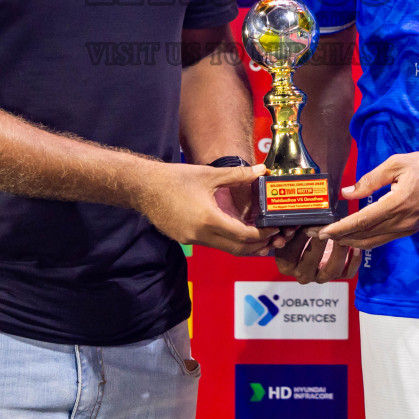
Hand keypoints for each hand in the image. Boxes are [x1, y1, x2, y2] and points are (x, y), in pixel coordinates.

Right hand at [137, 163, 279, 254]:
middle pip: (236, 249)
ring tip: (258, 236)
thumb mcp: (209, 174)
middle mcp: (200, 235)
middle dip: (257, 245)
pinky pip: (211, 244)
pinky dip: (226, 241)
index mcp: (208, 219)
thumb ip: (238, 175)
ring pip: (224, 248)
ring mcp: (191, 239)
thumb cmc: (175, 178)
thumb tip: (262, 169)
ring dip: (242, 245)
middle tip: (272, 237)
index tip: (274, 228)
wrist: (144, 187)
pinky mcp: (184, 239)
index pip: (243, 235)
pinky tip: (233, 230)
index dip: (261, 234)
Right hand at [274, 227, 359, 282]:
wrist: (313, 242)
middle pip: (310, 263)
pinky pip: (348, 273)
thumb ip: (289, 228)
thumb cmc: (298, 233)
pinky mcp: (337, 276)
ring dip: (338, 252)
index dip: (299, 238)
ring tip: (341, 237)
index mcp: (286, 265)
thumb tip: (292, 226)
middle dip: (318, 245)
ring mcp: (321, 277)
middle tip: (324, 230)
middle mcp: (302, 274)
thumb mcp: (290, 230)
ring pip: (331, 270)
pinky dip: (354, 261)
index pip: (290, 253)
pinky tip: (355, 247)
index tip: (307, 226)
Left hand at [318, 150, 418, 249]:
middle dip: (339, 238)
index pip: (362, 221)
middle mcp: (403, 222)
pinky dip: (366, 240)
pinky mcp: (411, 229)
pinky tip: (355, 235)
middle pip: (365, 236)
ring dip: (351, 242)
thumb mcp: (397, 164)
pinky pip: (383, 239)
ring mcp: (408, 228)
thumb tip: (348, 192)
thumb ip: (371, 179)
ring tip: (332, 238)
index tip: (322, 232)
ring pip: (374, 242)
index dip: (340, 229)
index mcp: (398, 203)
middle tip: (318, 235)